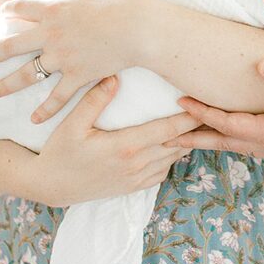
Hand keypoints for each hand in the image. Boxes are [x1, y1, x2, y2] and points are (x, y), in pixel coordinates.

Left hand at [0, 0, 148, 122]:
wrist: (142, 29)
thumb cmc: (125, 0)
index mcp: (55, 10)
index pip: (23, 9)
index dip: (10, 9)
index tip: (1, 12)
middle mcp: (52, 36)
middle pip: (13, 46)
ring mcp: (63, 58)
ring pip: (28, 75)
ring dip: (8, 85)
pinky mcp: (78, 76)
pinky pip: (57, 97)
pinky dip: (45, 110)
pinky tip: (34, 119)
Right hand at [33, 75, 196, 205]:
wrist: (51, 186)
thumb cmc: (61, 151)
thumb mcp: (72, 124)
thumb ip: (95, 100)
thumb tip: (114, 76)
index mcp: (126, 147)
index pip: (169, 129)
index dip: (190, 117)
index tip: (205, 102)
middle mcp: (137, 164)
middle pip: (178, 143)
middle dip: (196, 127)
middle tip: (212, 107)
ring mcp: (137, 178)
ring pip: (174, 158)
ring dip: (187, 141)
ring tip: (200, 121)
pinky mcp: (134, 186)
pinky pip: (163, 170)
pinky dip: (173, 156)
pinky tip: (175, 142)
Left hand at [178, 58, 263, 164]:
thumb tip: (259, 63)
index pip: (228, 124)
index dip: (203, 113)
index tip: (181, 103)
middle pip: (226, 142)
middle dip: (198, 137)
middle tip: (171, 136)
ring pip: (239, 147)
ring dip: (216, 140)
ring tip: (196, 136)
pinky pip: (254, 147)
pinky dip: (236, 141)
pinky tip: (238, 136)